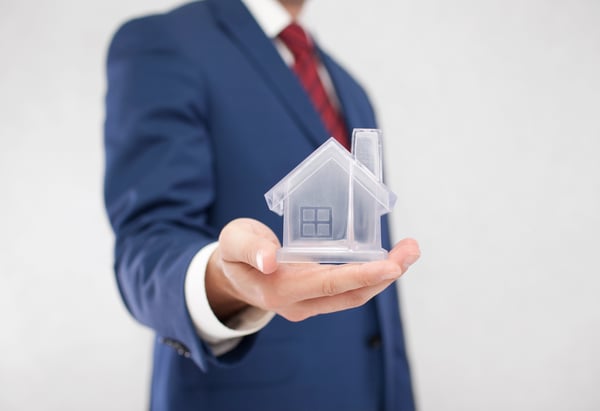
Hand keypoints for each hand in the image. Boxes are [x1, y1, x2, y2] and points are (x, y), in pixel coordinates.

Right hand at [205, 218, 419, 321]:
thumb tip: (270, 259)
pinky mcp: (316, 297)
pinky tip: (387, 259)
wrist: (231, 277)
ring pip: (354, 294)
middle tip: (412, 249)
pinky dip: (371, 275)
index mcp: (280, 290)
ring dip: (384, 276)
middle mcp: (299, 303)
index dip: (362, 274)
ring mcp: (309, 304)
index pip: (329, 284)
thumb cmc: (233, 254)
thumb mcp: (233, 242)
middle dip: (386, 274)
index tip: (392, 264)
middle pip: (352, 293)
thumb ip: (249, 248)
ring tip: (408, 251)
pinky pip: (348, 290)